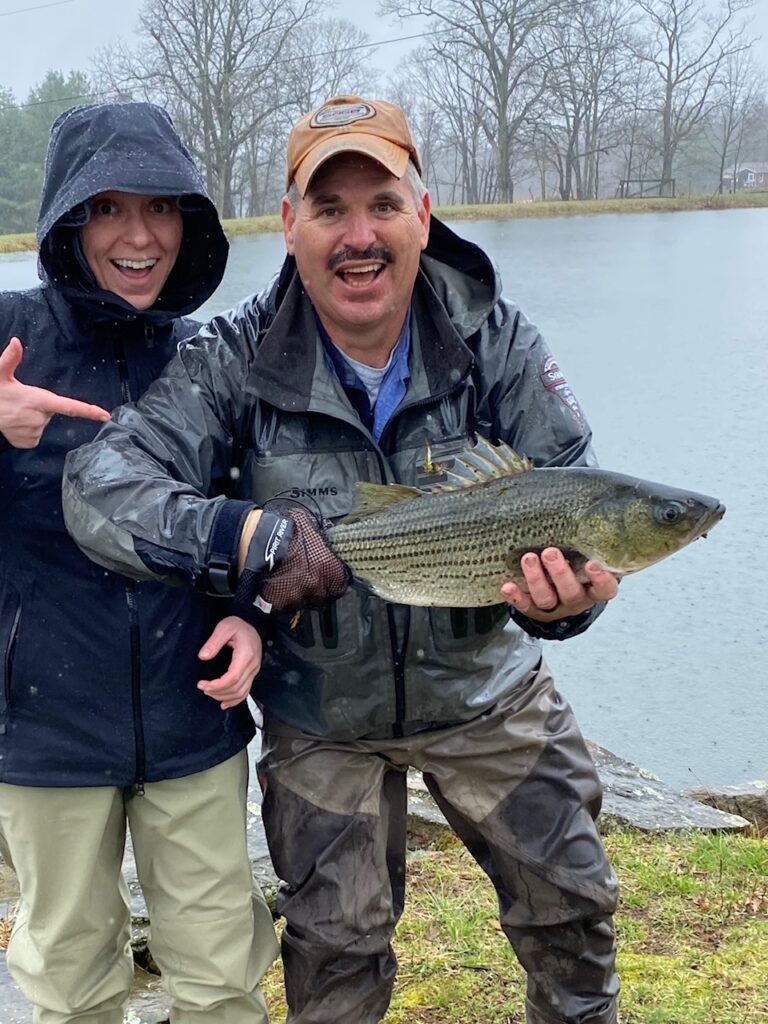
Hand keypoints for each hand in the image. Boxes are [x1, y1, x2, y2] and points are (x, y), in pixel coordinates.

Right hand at [0, 337, 110, 448]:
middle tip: (22, 402)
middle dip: (40, 407)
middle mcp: (39, 419)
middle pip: (51, 411)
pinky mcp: (29, 442)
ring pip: (42, 423)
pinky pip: (36, 434)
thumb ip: (9, 359)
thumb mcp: (0, 375)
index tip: (104, 415)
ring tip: (16, 413)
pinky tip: (16, 423)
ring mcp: (35, 432)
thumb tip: (15, 341)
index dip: (88, 411)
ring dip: (32, 417)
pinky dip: (28, 429)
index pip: (68, 406)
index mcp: (38, 401)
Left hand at [197, 615, 261, 709]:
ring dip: (224, 697)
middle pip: (236, 688)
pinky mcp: (252, 674)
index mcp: (246, 654)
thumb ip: (213, 641)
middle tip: (202, 687)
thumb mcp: (224, 627)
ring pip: (241, 692)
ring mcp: (254, 671)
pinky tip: (224, 703)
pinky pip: (246, 692)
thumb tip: (203, 656)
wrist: (252, 625)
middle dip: (217, 692)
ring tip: (209, 692)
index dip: (218, 685)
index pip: (233, 677)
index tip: (203, 685)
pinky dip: (235, 700)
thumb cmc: (238, 626)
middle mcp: (253, 665)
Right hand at [237, 505, 349, 612]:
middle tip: (304, 578)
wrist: (253, 541)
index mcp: (330, 569)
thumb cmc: (282, 530)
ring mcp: (297, 598)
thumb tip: (326, 542)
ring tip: (287, 580)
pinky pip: (284, 606)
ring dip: (298, 595)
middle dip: (316, 590)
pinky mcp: (278, 605)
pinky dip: (281, 599)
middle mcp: (316, 587)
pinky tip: (275, 586)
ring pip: (303, 603)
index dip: (333, 582)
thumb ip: (321, 541)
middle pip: (322, 597)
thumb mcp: (309, 527)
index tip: (328, 579)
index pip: (341, 585)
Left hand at [501, 547, 618, 622]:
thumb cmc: (577, 561)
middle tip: (550, 552)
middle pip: (571, 593)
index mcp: (594, 588)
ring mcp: (556, 607)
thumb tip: (581, 508)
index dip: (601, 579)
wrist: (560, 588)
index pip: (605, 588)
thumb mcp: (585, 553)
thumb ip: (586, 540)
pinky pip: (525, 606)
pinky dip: (516, 597)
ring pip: (546, 599)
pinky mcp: (536, 610)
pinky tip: (507, 586)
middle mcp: (577, 599)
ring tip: (529, 558)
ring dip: (536, 579)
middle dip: (560, 573)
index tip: (592, 564)